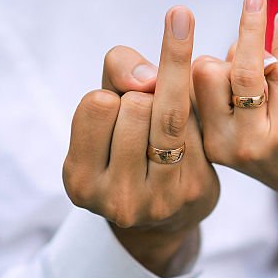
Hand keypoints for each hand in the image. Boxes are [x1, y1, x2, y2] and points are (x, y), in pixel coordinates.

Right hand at [63, 7, 219, 275]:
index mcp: (80, 180)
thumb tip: (148, 78)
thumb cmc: (128, 141)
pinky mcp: (195, 191)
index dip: (112, 94)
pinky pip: (197, 129)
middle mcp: (116, 198)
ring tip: (161, 126)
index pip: (98, 103)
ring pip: (168, 116)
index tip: (116, 107)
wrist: (165, 209)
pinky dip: (193, 119)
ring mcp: (157, 199)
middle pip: (136, 106)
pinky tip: (187, 138)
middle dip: (142, 98)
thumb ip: (117, 68)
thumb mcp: (109, 102)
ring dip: (168, 104)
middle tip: (143, 121)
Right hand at [191, 0, 277, 216]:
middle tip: (251, 57)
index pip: (184, 85)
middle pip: (206, 73)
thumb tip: (237, 39)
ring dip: (250, 26)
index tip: (182, 24)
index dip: (194, 58)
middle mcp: (223, 143)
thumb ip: (233, 85)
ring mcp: (255, 140)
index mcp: (205, 140)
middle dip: (227, 53)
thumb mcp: (245, 121)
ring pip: (244, 69)